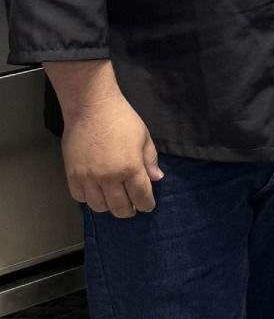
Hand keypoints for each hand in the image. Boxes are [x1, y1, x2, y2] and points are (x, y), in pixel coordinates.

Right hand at [62, 93, 163, 218]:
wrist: (91, 107)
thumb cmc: (121, 118)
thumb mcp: (144, 137)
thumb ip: (150, 160)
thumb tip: (156, 179)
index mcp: (130, 168)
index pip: (141, 197)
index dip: (146, 205)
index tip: (147, 205)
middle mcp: (109, 177)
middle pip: (120, 208)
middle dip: (129, 210)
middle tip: (132, 207)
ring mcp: (88, 178)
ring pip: (99, 207)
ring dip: (109, 207)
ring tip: (114, 199)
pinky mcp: (72, 175)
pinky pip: (80, 197)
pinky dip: (89, 199)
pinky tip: (95, 191)